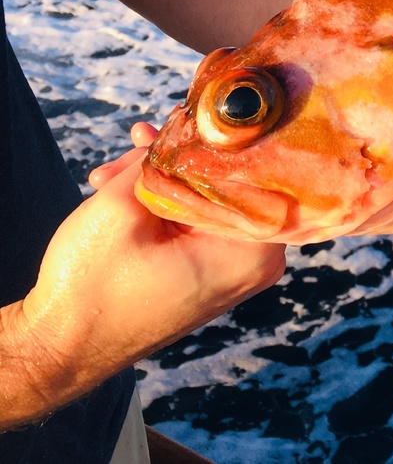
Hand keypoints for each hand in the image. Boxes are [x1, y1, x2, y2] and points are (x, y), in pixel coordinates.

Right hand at [2, 124, 285, 423]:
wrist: (62, 348)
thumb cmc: (91, 288)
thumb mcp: (121, 206)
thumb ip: (160, 159)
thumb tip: (184, 124)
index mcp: (251, 252)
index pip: (253, 172)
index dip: (212, 139)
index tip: (181, 116)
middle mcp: (258, 264)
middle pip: (228, 184)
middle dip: (176, 160)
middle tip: (134, 144)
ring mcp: (238, 271)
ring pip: (207, 200)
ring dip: (162, 181)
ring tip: (111, 175)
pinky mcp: (215, 273)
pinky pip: (200, 223)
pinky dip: (167, 206)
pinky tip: (125, 191)